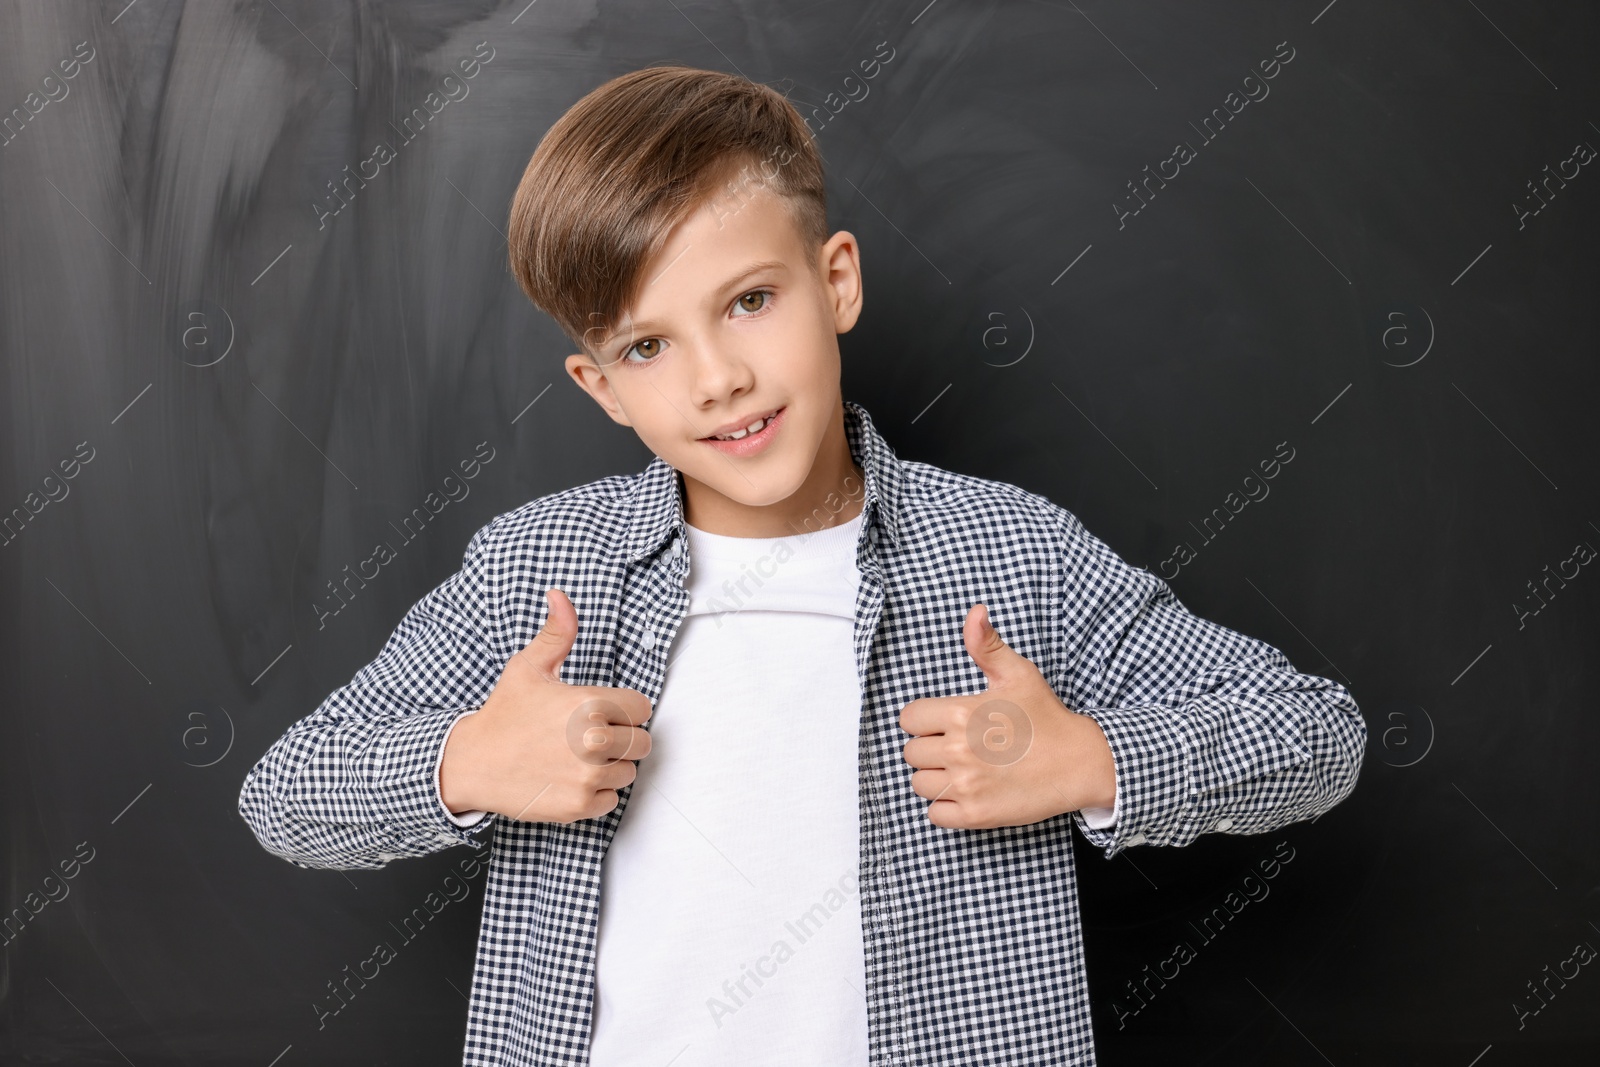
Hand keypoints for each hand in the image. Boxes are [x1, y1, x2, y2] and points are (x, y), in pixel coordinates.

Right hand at [440, 587, 654, 823]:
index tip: (602, 712)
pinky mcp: (580, 805)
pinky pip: (612, 800)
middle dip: (621, 738)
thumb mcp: (529, 667)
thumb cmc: (503, 715)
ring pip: (628, 772)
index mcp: (591, 704)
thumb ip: (557, 632)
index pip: (642, 707)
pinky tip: (570, 778)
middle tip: (590, 736)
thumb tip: (560, 597)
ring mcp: (589, 776)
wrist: (473, 762)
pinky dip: (596, 794)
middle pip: (642, 742)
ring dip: (611, 767)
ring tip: (578, 757)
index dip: (623, 709)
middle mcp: (595, 741)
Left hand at [898, 603, 1116, 829]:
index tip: (945, 722)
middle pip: (911, 752)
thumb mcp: (1017, 674)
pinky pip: (935, 814)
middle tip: (958, 746)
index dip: (924, 719)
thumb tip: (975, 612)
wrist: (1079, 762)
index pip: (909, 718)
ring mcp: (966, 784)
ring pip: (919, 783)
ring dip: (935, 777)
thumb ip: (986, 645)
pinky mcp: (975, 814)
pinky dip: (946, 806)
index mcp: (961, 713)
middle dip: (929, 748)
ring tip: (962, 769)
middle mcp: (958, 749)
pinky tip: (967, 792)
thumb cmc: (1046, 717)